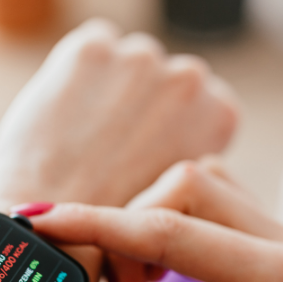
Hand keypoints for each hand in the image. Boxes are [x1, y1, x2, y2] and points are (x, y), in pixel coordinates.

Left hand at [0, 18, 238, 214]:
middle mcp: (190, 78)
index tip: (147, 151)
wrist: (59, 234)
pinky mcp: (93, 48)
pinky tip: (65, 115)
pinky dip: (77, 72)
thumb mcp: (183, 194)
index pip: (201, 101)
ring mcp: (142, 57)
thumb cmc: (118, 231)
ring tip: (83, 136)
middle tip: (111, 146)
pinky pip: (90, 47)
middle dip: (141, 101)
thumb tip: (170, 141)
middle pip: (164, 76)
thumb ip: (187, 153)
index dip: (170, 127)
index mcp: (222, 114)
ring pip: (127, 59)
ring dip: (111, 84)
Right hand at [28, 160, 282, 281]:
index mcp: (282, 279)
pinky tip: (160, 271)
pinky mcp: (276, 252)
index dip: (100, 224)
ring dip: (153, 217)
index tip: (43, 223)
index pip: (173, 230)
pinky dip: (176, 224)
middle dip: (128, 220)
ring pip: (204, 187)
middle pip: (189, 185)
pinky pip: (219, 208)